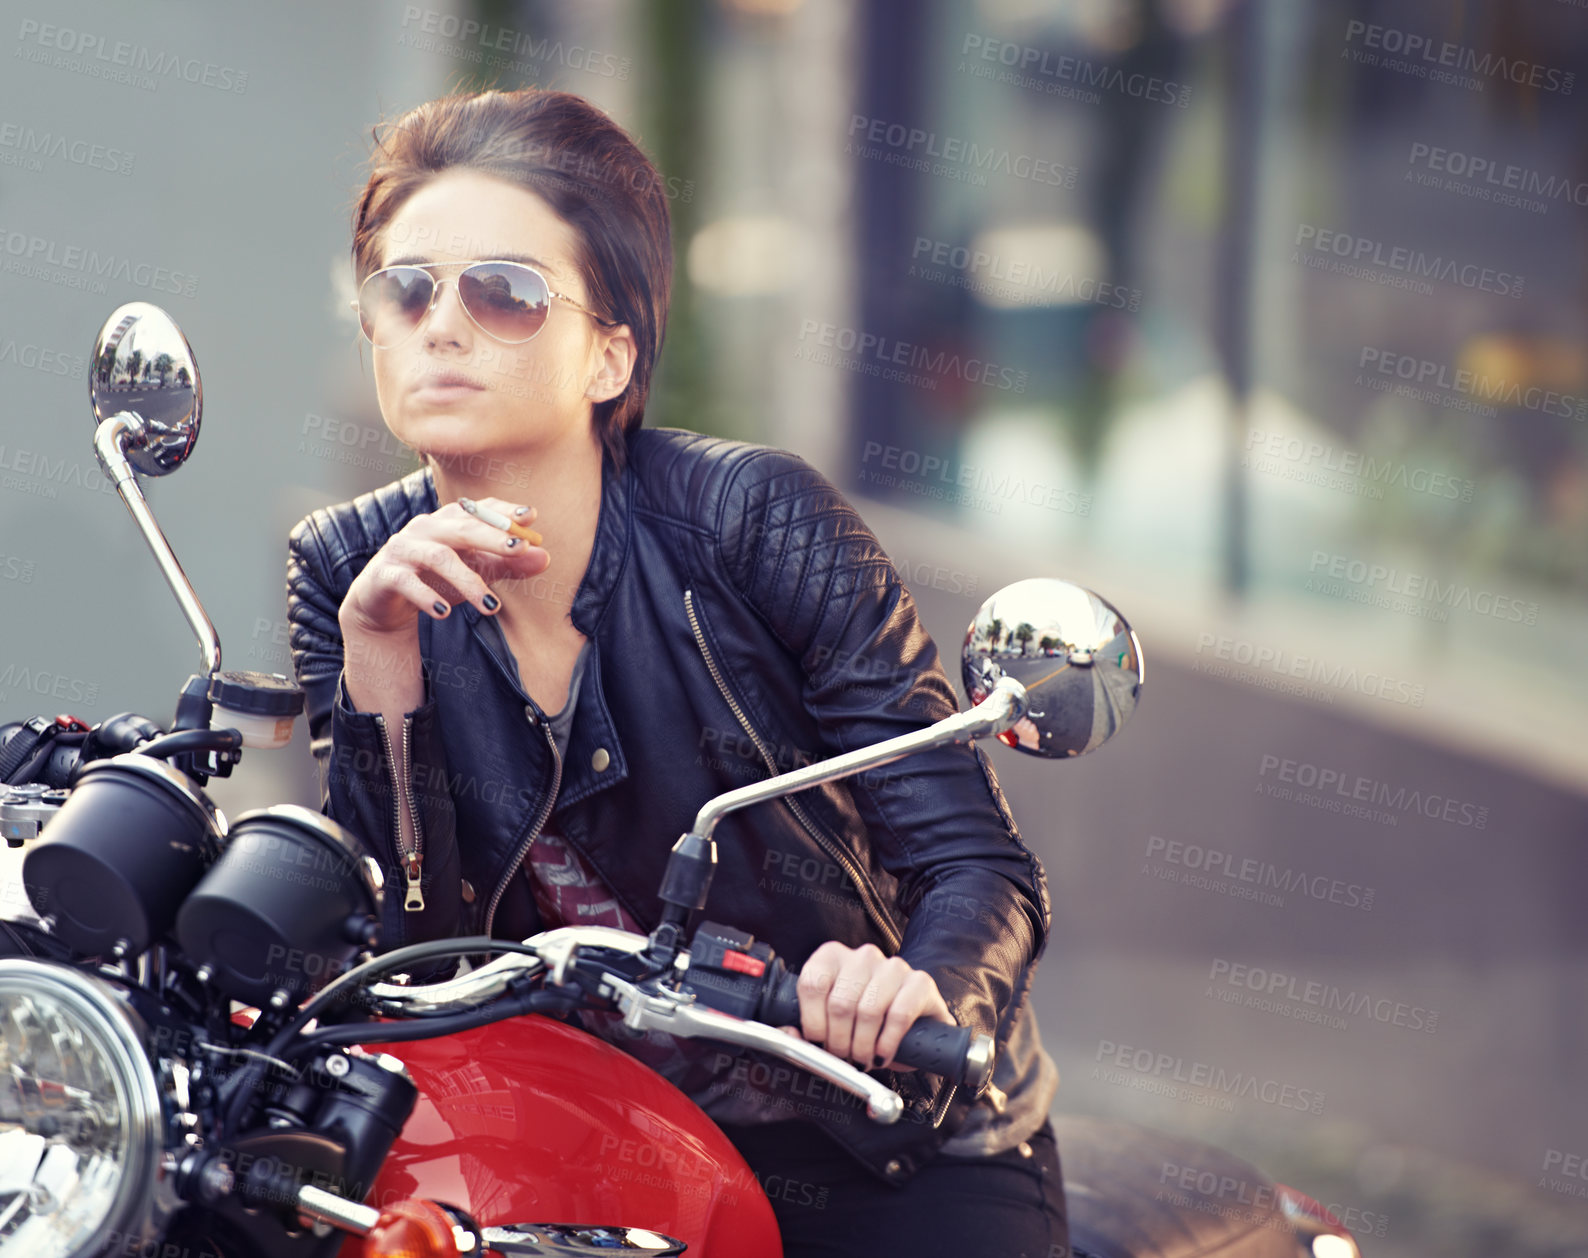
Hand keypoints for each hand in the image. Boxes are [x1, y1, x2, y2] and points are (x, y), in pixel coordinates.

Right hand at [339, 497, 549, 639]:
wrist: (385, 603)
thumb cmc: (435, 580)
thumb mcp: (476, 572)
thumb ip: (508, 565)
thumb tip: (545, 558)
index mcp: (448, 522)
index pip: (478, 510)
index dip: (503, 511)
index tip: (531, 515)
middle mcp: (426, 529)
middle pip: (462, 527)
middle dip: (493, 536)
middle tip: (521, 548)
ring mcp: (403, 550)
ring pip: (439, 557)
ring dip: (468, 581)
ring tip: (491, 606)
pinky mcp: (386, 574)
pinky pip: (407, 582)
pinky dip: (427, 597)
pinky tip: (445, 613)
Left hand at [794, 941, 952, 1070]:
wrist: (911, 1027)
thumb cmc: (863, 1024)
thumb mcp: (830, 1025)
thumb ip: (805, 1031)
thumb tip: (788, 1034)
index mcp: (831, 957)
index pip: (811, 984)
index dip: (813, 1022)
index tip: (819, 1044)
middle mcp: (862, 956)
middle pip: (839, 1003)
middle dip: (838, 1042)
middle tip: (843, 1058)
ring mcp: (893, 966)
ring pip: (868, 1010)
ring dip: (862, 1046)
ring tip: (862, 1058)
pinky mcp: (920, 982)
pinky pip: (899, 1015)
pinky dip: (887, 1043)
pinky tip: (883, 1053)